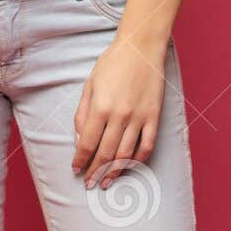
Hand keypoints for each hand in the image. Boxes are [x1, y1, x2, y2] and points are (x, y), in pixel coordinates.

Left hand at [71, 34, 168, 188]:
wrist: (141, 48)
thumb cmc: (112, 63)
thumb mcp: (90, 85)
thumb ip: (83, 114)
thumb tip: (80, 140)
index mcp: (100, 107)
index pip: (87, 143)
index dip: (80, 160)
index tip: (76, 169)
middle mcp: (120, 116)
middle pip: (105, 154)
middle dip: (94, 171)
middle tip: (88, 183)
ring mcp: (139, 118)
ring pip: (125, 155)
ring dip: (114, 172)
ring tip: (106, 182)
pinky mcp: (154, 117)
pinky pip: (147, 146)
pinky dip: (137, 160)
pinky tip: (129, 167)